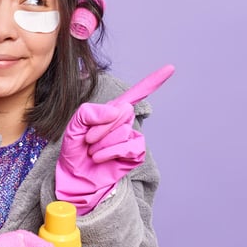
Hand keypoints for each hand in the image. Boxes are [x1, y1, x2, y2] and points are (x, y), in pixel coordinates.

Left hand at [55, 65, 174, 213]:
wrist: (75, 178)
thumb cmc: (75, 150)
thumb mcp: (75, 125)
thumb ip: (89, 112)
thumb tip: (116, 110)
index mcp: (113, 111)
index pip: (136, 93)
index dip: (154, 80)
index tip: (171, 68)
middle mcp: (125, 122)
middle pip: (122, 112)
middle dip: (100, 127)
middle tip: (88, 140)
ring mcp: (131, 138)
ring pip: (122, 131)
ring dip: (102, 143)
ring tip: (94, 152)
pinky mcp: (135, 154)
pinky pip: (127, 146)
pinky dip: (110, 152)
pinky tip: (101, 159)